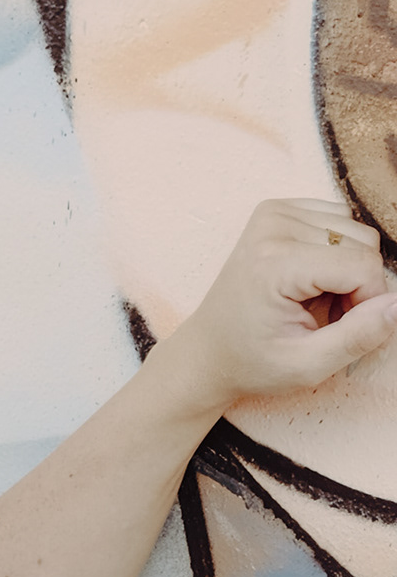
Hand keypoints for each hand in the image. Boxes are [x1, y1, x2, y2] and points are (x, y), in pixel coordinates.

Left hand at [162, 197, 396, 413]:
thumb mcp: (307, 366)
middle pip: (364, 242)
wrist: (207, 352)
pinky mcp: (276, 210)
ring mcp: (272, 213)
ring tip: (315, 301)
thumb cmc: (252, 362)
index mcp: (275, 263)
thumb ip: (359, 336)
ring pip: (356, 230)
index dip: (368, 302)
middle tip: (326, 317)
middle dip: (359, 285)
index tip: (341, 327)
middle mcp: (272, 226)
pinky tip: (310, 280)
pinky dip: (337, 252)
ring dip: (349, 268)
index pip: (363, 265)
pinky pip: (338, 220)